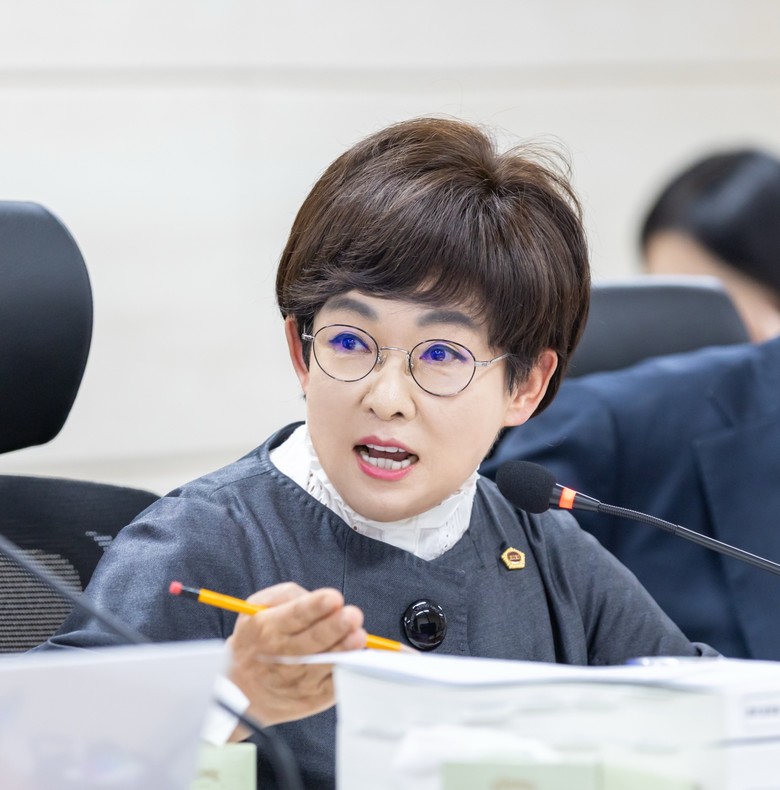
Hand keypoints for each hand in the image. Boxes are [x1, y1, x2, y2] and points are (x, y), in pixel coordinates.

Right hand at [226, 582, 365, 729]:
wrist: (241, 689)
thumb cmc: (255, 639)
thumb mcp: (256, 608)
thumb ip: (286, 595)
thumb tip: (316, 596)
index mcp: (268, 627)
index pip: (295, 615)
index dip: (315, 607)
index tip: (334, 598)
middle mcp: (282, 654)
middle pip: (313, 639)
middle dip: (335, 626)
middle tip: (353, 615)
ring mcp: (298, 679)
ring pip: (325, 663)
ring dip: (344, 649)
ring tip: (359, 636)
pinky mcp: (312, 698)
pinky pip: (333, 685)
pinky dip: (346, 671)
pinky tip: (356, 658)